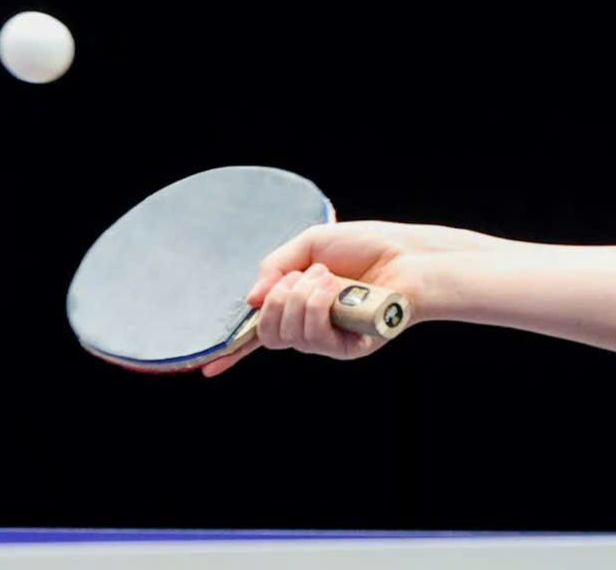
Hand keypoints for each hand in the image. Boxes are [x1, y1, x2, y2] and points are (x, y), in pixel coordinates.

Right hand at [200, 220, 485, 376]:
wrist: (408, 254)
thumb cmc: (366, 247)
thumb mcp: (312, 245)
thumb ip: (275, 266)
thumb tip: (250, 300)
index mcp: (300, 306)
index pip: (262, 334)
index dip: (233, 352)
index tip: (207, 370)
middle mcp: (313, 328)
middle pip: (268, 333)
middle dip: (277, 298)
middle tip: (306, 275)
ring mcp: (330, 341)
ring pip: (287, 334)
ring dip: (302, 296)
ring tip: (329, 277)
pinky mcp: (349, 348)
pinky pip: (314, 336)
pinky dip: (319, 305)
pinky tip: (337, 289)